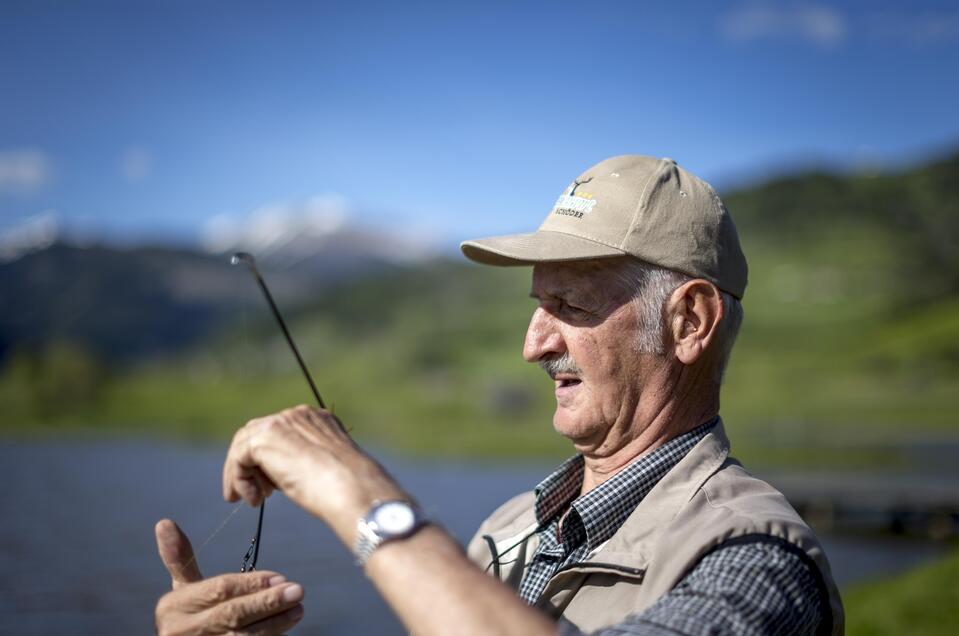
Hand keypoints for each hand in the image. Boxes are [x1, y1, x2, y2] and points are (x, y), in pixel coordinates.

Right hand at [154, 519, 304, 634]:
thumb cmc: (186, 619)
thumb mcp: (181, 591)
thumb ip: (180, 559)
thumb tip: (164, 522)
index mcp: (172, 606)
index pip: (219, 589)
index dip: (251, 583)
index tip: (280, 576)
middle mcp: (181, 631)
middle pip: (232, 614)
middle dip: (267, 602)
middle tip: (297, 591)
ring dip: (274, 623)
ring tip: (298, 609)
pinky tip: (286, 629)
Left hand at [222, 405, 408, 544]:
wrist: (352, 488)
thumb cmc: (346, 488)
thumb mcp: (324, 468)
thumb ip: (301, 462)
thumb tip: (279, 475)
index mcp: (317, 420)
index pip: (280, 433)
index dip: (269, 462)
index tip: (268, 489)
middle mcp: (298, 415)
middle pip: (258, 433)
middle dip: (252, 465)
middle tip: (254, 494)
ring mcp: (281, 422)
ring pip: (245, 443)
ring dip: (242, 474)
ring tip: (250, 500)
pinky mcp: (265, 436)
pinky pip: (239, 456)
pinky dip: (240, 479)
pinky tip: (254, 500)